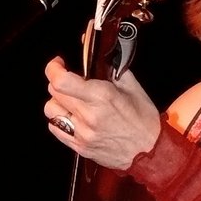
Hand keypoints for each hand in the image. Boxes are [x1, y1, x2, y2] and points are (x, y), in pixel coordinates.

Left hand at [43, 56, 161, 169]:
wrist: (150, 153)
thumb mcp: (132, 87)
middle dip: (60, 82)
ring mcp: (82, 133)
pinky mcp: (79, 147)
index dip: (53, 68)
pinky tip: (74, 118)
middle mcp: (89, 116)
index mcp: (102, 97)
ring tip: (73, 102)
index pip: (61, 81)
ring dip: (58, 101)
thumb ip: (111, 66)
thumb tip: (95, 48)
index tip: (59, 64)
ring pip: (50, 109)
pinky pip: (55, 128)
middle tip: (73, 83)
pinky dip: (60, 119)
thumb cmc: (144, 121)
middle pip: (54, 91)